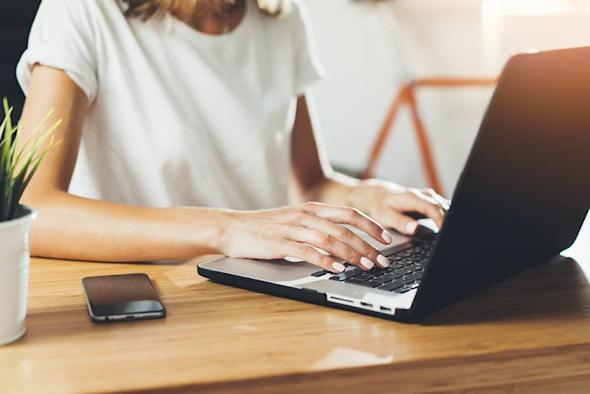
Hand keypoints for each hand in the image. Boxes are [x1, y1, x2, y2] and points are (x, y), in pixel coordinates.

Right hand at [221, 202, 393, 272]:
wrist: (232, 228)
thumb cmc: (264, 228)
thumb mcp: (294, 221)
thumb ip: (317, 228)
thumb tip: (344, 243)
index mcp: (311, 209)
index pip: (349, 214)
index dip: (371, 226)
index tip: (386, 239)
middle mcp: (305, 215)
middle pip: (345, 229)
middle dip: (368, 246)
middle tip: (382, 260)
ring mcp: (293, 228)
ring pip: (330, 240)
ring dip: (352, 254)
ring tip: (366, 266)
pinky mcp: (280, 243)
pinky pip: (308, 251)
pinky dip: (325, 261)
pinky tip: (337, 269)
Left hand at [347, 180, 449, 235]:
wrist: (377, 195)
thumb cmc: (381, 206)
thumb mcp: (386, 216)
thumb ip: (401, 222)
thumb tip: (416, 228)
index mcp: (413, 198)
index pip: (433, 208)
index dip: (441, 220)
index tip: (446, 232)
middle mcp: (422, 195)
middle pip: (442, 206)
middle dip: (451, 220)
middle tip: (455, 236)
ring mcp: (427, 196)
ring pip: (444, 205)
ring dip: (451, 217)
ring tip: (455, 233)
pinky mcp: (428, 200)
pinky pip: (442, 206)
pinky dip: (447, 215)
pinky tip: (449, 226)